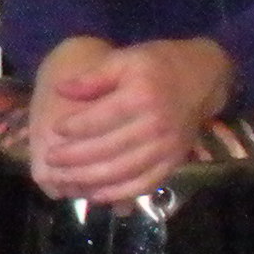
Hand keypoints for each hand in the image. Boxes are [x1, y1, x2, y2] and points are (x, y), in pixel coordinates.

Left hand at [28, 37, 227, 205]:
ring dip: (89, 180)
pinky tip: (94, 195)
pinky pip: (142, 185)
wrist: (203, 78)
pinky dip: (117, 194)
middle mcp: (156, 126)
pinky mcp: (173, 163)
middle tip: (50, 160)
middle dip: (74, 159)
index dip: (75, 126)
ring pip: (122, 172)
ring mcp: (166, 148)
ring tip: (64, 180)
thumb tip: (60, 90)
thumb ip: (93, 77)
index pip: (101, 118)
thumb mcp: (126, 59)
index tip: (53, 130)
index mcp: (142, 97)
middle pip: (108, 149)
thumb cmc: (158, 64)